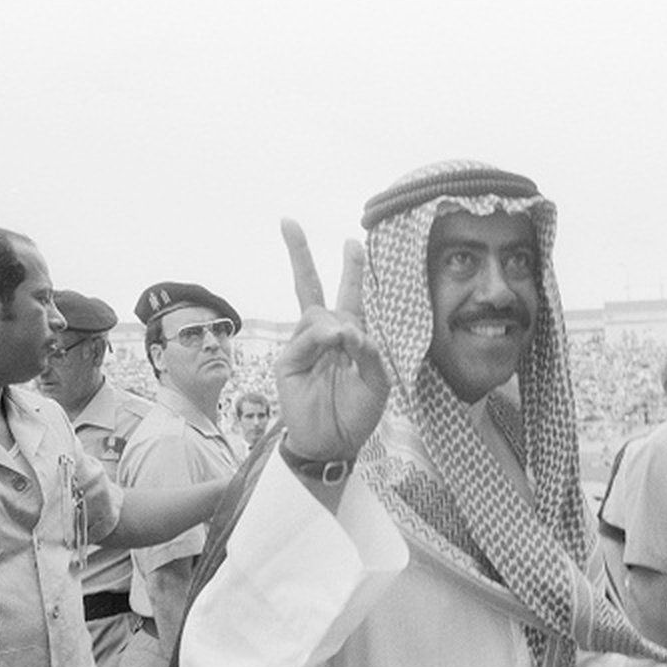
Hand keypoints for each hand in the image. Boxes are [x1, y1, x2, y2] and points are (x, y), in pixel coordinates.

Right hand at [275, 219, 389, 461]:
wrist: (334, 444)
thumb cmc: (357, 414)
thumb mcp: (378, 381)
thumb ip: (370, 352)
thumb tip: (348, 329)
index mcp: (347, 336)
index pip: (348, 295)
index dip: (350, 269)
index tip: (352, 241)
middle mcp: (322, 336)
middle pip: (309, 286)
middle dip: (298, 253)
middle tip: (288, 222)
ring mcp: (302, 348)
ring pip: (316, 315)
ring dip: (335, 324)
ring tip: (348, 346)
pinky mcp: (288, 363)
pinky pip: (306, 338)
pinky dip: (324, 338)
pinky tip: (337, 344)